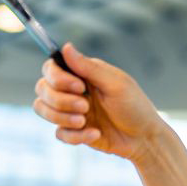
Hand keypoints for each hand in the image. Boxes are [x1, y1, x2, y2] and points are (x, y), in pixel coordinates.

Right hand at [33, 42, 167, 163]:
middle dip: (60, 100)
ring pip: (42, 109)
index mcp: (82, 74)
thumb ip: (89, 68)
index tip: (79, 87)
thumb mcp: (116, 85)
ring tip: (84, 121)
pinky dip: (75, 135)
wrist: (144, 139)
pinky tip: (96, 134)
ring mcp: (71, 111)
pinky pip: (59, 133)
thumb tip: (66, 46)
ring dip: (62, 117)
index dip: (57, 77)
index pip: (51, 68)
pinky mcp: (73, 131)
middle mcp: (72, 90)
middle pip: (42, 88)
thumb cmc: (135, 107)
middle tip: (86, 106)